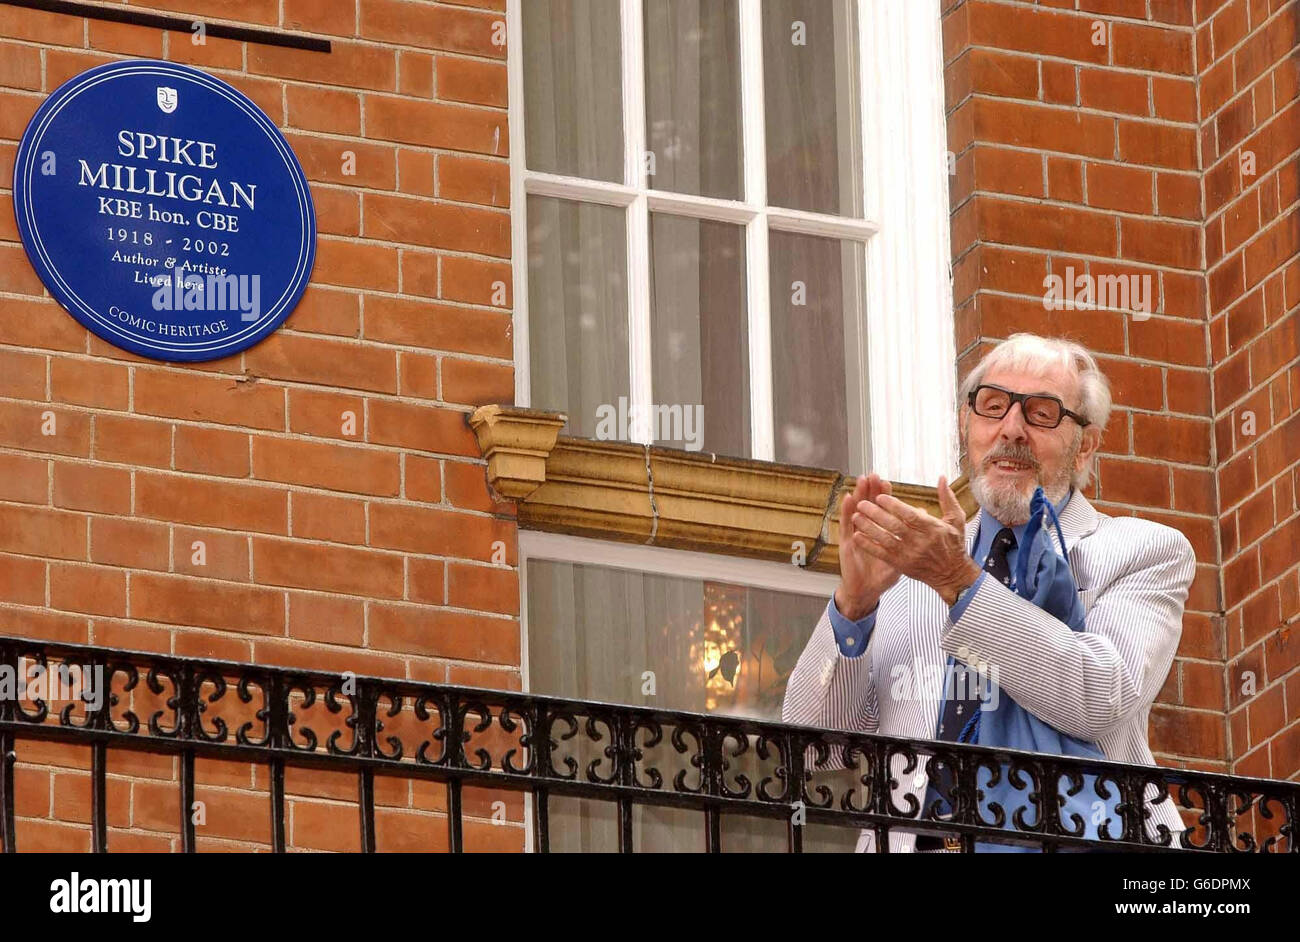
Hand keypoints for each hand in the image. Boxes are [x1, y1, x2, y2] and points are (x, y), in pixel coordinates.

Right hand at [835, 473, 901, 618]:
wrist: (866, 591)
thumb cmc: (882, 576)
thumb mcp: (901, 558)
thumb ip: (912, 540)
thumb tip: (924, 518)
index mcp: (880, 532)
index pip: (882, 509)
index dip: (884, 495)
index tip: (886, 482)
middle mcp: (866, 530)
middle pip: (869, 505)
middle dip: (871, 490)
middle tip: (874, 474)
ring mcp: (854, 535)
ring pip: (857, 510)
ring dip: (859, 495)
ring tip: (862, 479)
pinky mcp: (845, 543)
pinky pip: (845, 525)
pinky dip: (846, 511)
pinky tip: (848, 498)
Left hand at [851, 476, 980, 605]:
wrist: (953, 575)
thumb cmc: (954, 545)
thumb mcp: (956, 520)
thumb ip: (947, 498)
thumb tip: (941, 478)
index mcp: (933, 529)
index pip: (910, 515)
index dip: (893, 505)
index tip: (879, 496)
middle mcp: (921, 542)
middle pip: (895, 526)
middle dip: (876, 514)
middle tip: (862, 503)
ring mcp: (910, 555)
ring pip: (886, 539)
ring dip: (869, 528)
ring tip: (856, 517)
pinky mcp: (902, 565)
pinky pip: (882, 554)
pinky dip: (869, 545)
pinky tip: (857, 536)